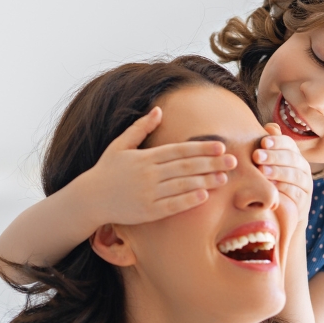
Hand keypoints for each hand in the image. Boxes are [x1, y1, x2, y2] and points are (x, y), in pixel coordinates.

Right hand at [82, 107, 237, 224]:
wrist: (90, 198)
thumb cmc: (106, 170)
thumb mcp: (120, 145)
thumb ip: (140, 128)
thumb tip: (159, 111)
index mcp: (145, 157)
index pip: (179, 150)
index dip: (201, 148)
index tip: (220, 146)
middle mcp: (148, 175)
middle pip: (186, 167)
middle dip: (211, 163)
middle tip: (233, 160)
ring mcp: (148, 194)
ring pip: (182, 186)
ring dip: (205, 181)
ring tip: (224, 178)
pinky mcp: (147, 212)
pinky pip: (172, 206)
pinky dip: (189, 200)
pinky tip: (204, 196)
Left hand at [255, 124, 312, 224]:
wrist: (280, 214)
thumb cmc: (270, 184)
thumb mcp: (267, 165)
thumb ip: (268, 147)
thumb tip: (270, 126)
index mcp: (294, 156)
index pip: (289, 144)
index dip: (277, 142)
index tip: (262, 142)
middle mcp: (303, 168)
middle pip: (292, 158)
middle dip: (274, 156)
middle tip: (257, 156)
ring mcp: (306, 185)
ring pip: (295, 175)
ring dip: (278, 172)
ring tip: (262, 171)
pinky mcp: (304, 202)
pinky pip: (296, 193)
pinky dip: (284, 189)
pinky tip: (272, 187)